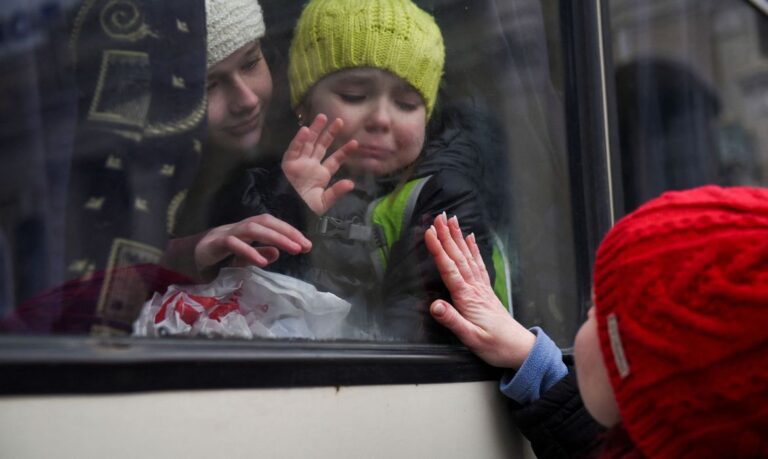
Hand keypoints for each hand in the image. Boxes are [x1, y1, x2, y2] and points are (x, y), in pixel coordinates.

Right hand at [194, 214, 311, 272]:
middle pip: (264, 221)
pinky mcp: (213, 244)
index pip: (271, 223)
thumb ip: (258, 253)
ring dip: (275, 237)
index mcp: (245, 229)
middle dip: (287, 232)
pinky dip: (249, 251)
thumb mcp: (241, 257)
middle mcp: (236, 227)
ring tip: (292, 249)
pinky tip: (263, 262)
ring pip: (252, 229)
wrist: (181, 260)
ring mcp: (224, 233)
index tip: (307, 244)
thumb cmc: (215, 257)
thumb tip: (277, 253)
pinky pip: (233, 244)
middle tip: (305, 246)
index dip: (289, 231)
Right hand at [282, 114, 357, 214]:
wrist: (288, 212)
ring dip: (315, 130)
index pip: (334, 160)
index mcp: (320, 175)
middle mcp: (311, 165)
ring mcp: (300, 163)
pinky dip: (299, 140)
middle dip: (330, 133)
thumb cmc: (304, 209)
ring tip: (323, 116)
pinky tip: (305, 130)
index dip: (344, 151)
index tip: (355, 143)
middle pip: (321, 146)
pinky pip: (294, 149)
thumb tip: (351, 184)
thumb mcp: (323, 202)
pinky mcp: (288, 163)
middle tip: (340, 120)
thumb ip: (336, 192)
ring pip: (308, 143)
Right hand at [425, 213, 534, 368]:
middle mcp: (475, 289)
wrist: (519, 349)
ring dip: (458, 238)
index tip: (429, 232)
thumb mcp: (471, 338)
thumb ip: (452, 321)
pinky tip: (469, 238)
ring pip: (468, 257)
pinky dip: (473, 249)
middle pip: (458, 257)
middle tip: (438, 216)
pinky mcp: (485, 291)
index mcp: (468, 298)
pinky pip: (478, 265)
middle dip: (447, 236)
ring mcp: (481, 288)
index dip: (438, 250)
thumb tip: (435, 306)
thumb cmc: (495, 346)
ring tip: (452, 220)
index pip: (449, 269)